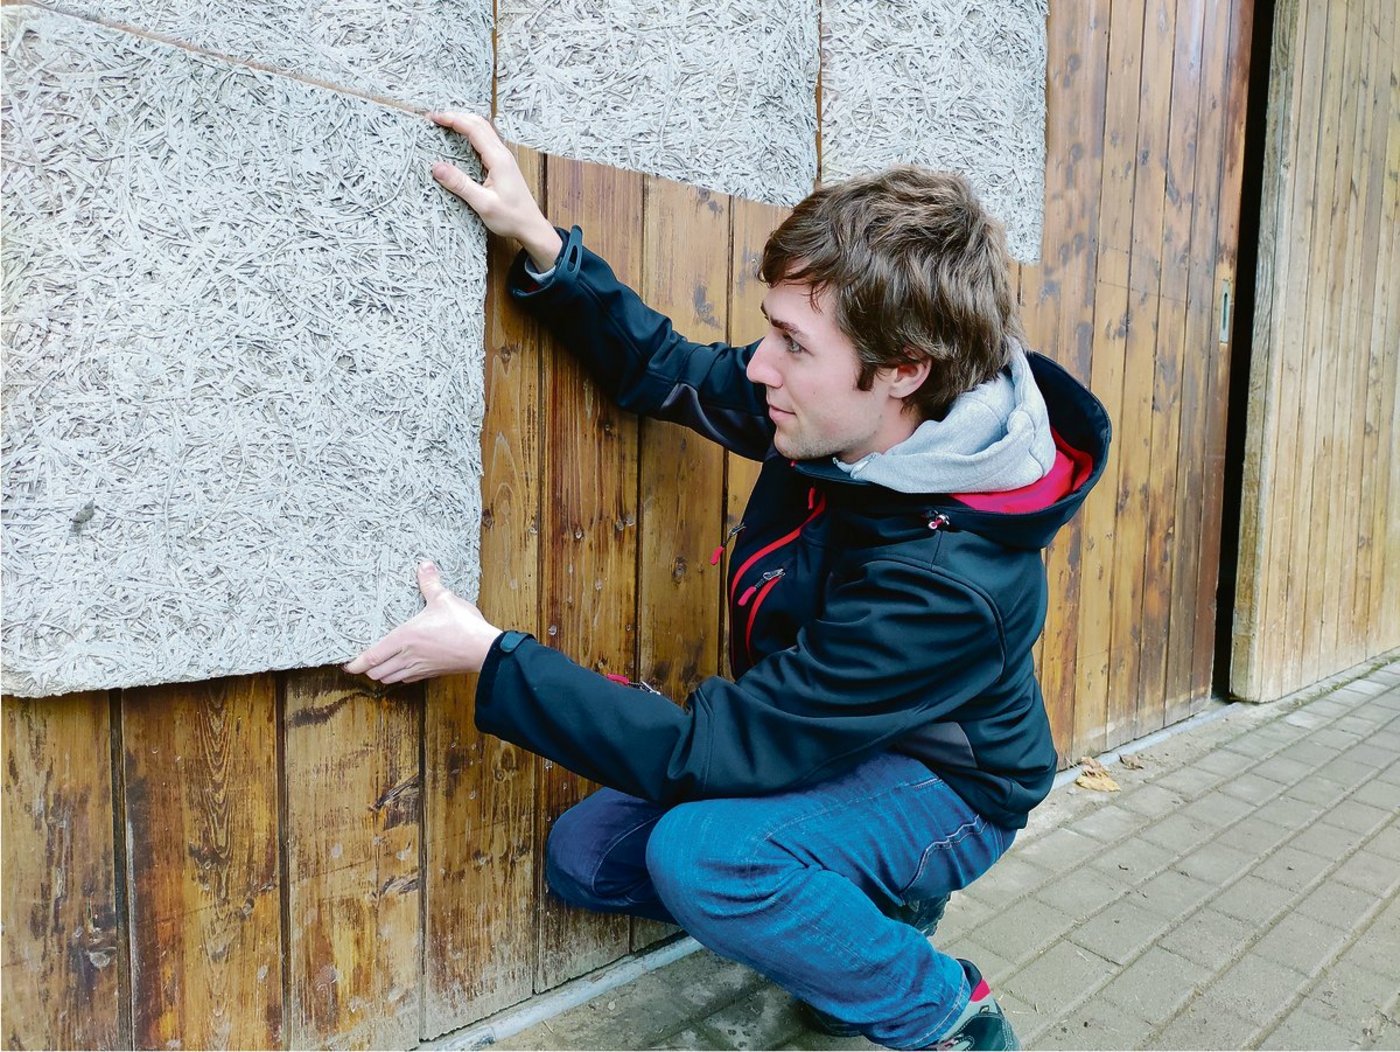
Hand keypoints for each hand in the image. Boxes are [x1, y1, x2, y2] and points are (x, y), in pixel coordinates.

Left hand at [344, 562, 502, 682]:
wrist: (483, 650)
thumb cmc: (462, 626)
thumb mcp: (444, 599)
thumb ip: (430, 583)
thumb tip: (424, 564)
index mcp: (404, 638)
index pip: (372, 656)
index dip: (356, 663)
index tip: (346, 664)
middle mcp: (408, 656)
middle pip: (377, 672)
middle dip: (367, 669)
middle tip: (362, 661)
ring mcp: (420, 667)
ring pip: (391, 678)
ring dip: (382, 673)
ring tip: (378, 665)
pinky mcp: (432, 672)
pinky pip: (407, 679)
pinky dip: (399, 676)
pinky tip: (403, 667)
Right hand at [428, 111, 562, 270]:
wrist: (532, 227)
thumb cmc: (511, 218)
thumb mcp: (483, 204)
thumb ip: (460, 185)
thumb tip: (436, 167)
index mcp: (498, 159)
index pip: (473, 128)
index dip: (452, 119)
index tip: (433, 118)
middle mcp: (502, 154)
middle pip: (479, 123)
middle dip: (456, 116)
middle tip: (435, 119)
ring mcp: (504, 158)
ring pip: (483, 130)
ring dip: (463, 123)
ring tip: (444, 125)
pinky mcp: (502, 165)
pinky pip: (485, 141)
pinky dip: (470, 135)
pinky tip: (459, 141)